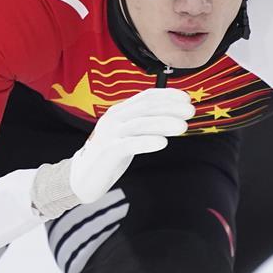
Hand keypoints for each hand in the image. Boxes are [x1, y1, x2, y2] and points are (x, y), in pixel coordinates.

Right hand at [69, 88, 194, 203]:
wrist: (82, 177)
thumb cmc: (110, 154)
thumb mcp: (127, 134)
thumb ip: (144, 123)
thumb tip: (173, 115)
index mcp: (120, 111)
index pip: (146, 97)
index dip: (167, 95)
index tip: (187, 99)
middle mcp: (114, 118)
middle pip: (145, 108)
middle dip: (170, 108)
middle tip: (190, 112)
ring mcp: (110, 134)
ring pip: (140, 124)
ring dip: (163, 123)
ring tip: (182, 126)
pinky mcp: (107, 152)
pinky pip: (129, 144)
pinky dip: (147, 142)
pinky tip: (162, 143)